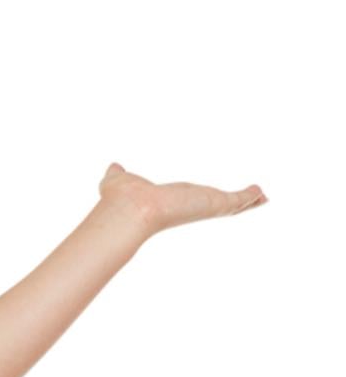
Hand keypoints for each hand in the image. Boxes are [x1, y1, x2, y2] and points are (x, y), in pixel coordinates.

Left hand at [97, 160, 267, 239]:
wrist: (130, 209)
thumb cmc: (121, 199)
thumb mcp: (118, 180)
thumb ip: (117, 174)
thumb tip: (112, 167)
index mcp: (172, 201)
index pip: (193, 199)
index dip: (204, 198)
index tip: (215, 198)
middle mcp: (188, 206)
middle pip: (216, 205)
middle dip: (233, 202)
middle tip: (250, 199)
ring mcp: (202, 208)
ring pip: (230, 205)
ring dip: (247, 200)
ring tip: (264, 197)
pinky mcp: (213, 205)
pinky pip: (236, 201)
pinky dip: (250, 196)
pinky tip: (263, 194)